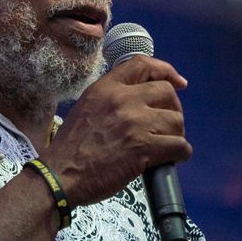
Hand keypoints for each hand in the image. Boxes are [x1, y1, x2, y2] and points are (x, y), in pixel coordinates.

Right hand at [46, 57, 191, 204]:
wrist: (61, 175)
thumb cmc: (71, 147)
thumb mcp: (86, 107)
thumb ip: (112, 98)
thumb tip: (141, 100)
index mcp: (106, 87)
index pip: (143, 65)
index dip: (166, 71)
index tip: (178, 83)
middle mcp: (123, 99)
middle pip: (167, 92)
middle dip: (173, 109)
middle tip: (168, 126)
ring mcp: (135, 123)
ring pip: (176, 120)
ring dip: (176, 134)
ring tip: (167, 145)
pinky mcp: (144, 147)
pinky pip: (179, 145)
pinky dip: (180, 153)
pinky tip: (172, 159)